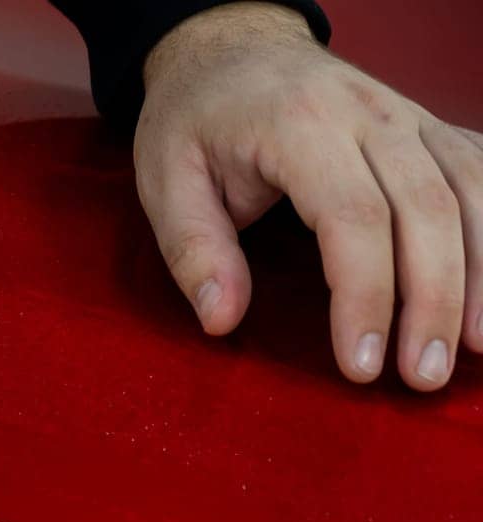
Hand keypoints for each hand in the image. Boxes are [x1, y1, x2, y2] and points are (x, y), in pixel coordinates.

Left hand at [135, 2, 482, 389]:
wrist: (232, 50)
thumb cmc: (196, 120)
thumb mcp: (164, 180)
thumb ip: (194, 250)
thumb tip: (221, 321)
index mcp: (300, 125)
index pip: (352, 218)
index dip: (364, 297)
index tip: (360, 366)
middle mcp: (370, 115)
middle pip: (426, 211)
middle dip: (433, 301)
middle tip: (422, 377)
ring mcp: (411, 118)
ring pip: (471, 193)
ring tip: (475, 349)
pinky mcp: (432, 130)